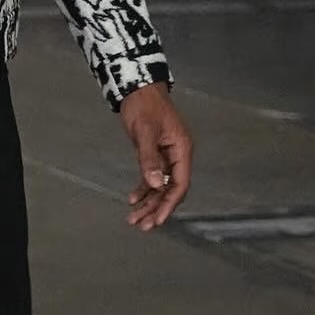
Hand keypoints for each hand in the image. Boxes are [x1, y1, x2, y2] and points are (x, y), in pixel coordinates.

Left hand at [120, 83, 192, 230]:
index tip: (158, 219)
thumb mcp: (145, 131)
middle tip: (142, 225)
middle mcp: (177, 155)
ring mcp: (166, 156)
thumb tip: (154, 184)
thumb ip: (148, 158)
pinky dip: (143, 190)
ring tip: (134, 219)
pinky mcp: (154, 154)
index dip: (169, 204)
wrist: (137, 88)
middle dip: (156, 208)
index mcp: (181, 149)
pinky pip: (151, 178)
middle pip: (169, 189)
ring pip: (159, 186)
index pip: (180, 184)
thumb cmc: (144, 105)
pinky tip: (133, 200)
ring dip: (148, 203)